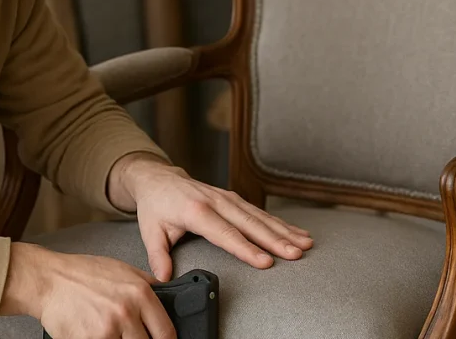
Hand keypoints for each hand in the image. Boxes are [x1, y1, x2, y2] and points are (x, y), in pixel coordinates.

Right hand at [0, 242, 175, 338]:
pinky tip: (96, 335)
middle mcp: (126, 312)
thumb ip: (148, 286)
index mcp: (140, 294)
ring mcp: (107, 330)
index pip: (166, 332)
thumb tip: (170, 298)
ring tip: (109, 332)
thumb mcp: (123, 270)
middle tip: (128, 335)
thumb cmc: (83, 274)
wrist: (49, 280)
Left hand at [108, 154, 313, 280]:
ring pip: (260, 216)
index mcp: (196, 211)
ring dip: (284, 231)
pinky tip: (297, 233)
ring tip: (305, 244)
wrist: (159, 179)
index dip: (246, 249)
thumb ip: (158, 255)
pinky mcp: (234, 199)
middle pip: (250, 224)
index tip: (266, 262)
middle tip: (296, 254)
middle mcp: (216, 202)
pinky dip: (280, 223)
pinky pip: (260, 212)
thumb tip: (163, 277)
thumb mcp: (150, 231)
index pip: (225, 234)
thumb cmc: (156, 206)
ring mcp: (228, 198)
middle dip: (276, 240)